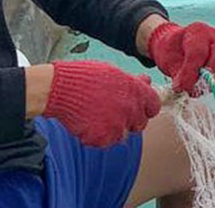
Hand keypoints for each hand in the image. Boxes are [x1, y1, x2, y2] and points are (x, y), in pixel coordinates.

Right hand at [43, 60, 160, 146]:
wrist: (60, 89)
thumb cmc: (85, 77)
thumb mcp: (113, 73)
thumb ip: (133, 82)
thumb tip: (146, 81)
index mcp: (136, 91)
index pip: (154, 106)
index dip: (146, 107)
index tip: (137, 107)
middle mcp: (130, 109)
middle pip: (140, 124)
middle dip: (130, 120)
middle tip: (112, 111)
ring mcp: (117, 125)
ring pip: (122, 134)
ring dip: (113, 129)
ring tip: (96, 114)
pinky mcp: (102, 138)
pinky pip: (105, 141)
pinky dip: (98, 136)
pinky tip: (87, 121)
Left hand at [148, 21, 214, 93]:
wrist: (179, 45)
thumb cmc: (172, 51)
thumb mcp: (167, 58)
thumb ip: (178, 73)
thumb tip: (186, 89)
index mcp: (198, 31)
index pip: (198, 53)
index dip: (190, 73)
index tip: (180, 87)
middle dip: (205, 80)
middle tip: (190, 90)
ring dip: (214, 85)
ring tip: (197, 88)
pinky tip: (206, 86)